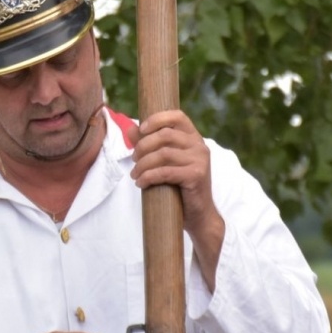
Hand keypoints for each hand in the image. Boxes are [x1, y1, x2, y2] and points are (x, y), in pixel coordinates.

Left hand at [130, 110, 224, 287]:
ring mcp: (200, 160)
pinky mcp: (196, 175)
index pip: (177, 116)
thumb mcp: (165, 163)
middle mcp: (199, 146)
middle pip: (165, 135)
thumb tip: (131, 128)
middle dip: (143, 146)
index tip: (141, 130)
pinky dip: (148, 176)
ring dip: (143, 164)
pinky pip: (165, 171)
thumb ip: (149, 145)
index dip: (157, 119)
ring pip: (163, 153)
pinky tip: (141, 183)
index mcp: (194, 138)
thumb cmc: (179, 188)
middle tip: (133, 160)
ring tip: (135, 175)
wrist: (198, 216)